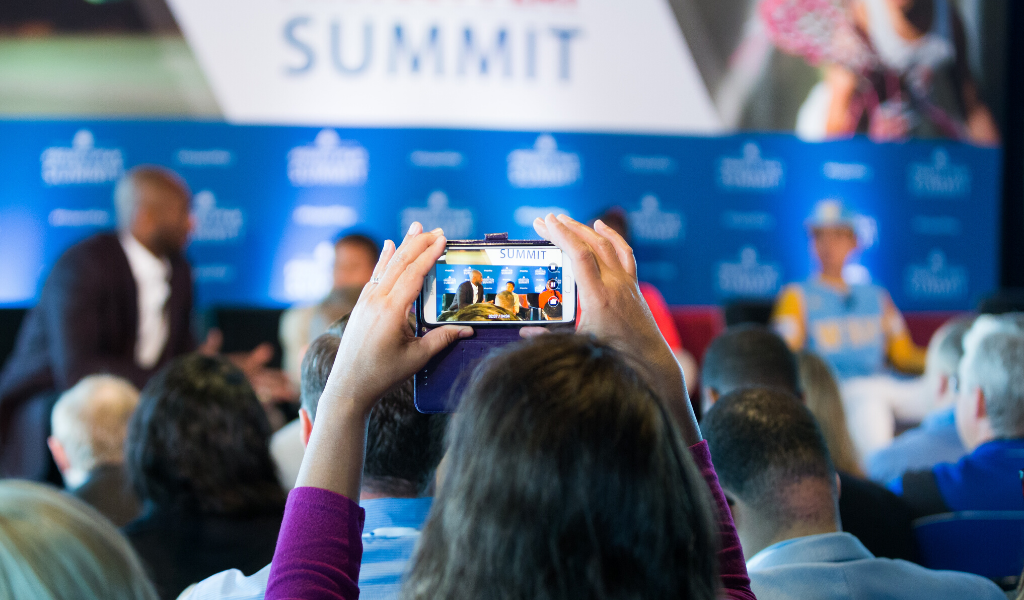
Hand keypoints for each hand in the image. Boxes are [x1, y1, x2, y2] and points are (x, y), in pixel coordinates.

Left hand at [320, 223, 472, 416]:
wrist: (348, 386)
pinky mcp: (361, 306)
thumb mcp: (417, 358)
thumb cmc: (382, 375)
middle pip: (400, 263)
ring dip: (402, 246)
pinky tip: (388, 247)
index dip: (429, 254)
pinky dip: (384, 260)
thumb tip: (467, 330)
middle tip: (436, 230)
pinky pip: (375, 276)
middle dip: (419, 243)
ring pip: (387, 266)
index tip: (443, 239)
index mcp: (391, 310)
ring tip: (415, 228)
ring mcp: (366, 302)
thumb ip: (442, 340)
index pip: (414, 273)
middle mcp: (376, 300)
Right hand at [527, 214, 700, 443]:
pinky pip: (624, 253)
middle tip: (544, 220)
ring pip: (606, 245)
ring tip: (564, 220)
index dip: (561, 236)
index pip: (579, 256)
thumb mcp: (578, 344)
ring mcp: (626, 282)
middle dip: (565, 229)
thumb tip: (523, 332)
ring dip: (584, 229)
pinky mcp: (633, 285)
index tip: (545, 223)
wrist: (648, 360)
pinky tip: (599, 226)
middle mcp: (615, 284)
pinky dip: (611, 236)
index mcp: (599, 297)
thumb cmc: (614, 356)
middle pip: (590, 245)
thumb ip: (549, 336)